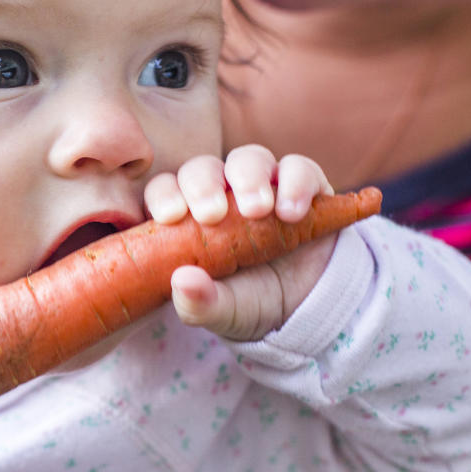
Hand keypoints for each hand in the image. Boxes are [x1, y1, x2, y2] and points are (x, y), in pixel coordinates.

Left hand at [143, 144, 337, 340]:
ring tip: (258, 210)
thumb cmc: (248, 302)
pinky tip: (293, 212)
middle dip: (203, 185)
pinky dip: (296, 183)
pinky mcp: (304, 184)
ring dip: (249, 178)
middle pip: (203, 168)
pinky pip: (299, 168)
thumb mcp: (222, 312)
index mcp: (188, 216)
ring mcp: (262, 183)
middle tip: (212, 215)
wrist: (306, 307)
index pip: (165, 191)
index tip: (171, 216)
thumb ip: (199, 303)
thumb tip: (182, 282)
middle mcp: (222, 191)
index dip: (164, 195)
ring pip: (249, 159)